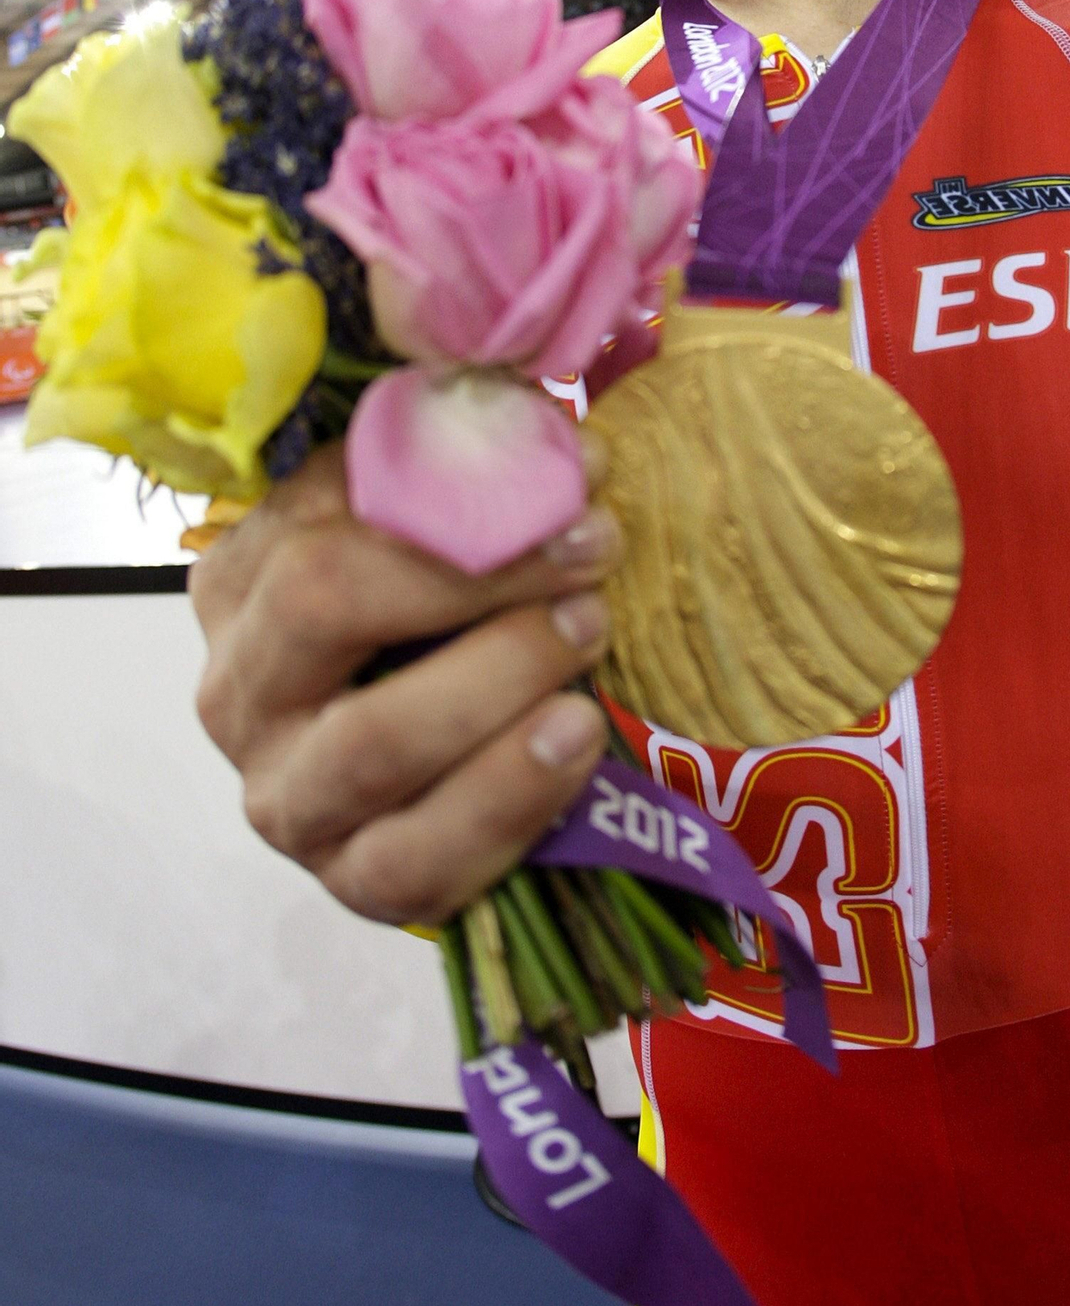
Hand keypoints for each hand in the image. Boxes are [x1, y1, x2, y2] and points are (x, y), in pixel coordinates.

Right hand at [191, 435, 617, 926]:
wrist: (455, 775)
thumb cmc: (443, 629)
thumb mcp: (437, 546)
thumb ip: (464, 480)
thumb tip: (546, 421)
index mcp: (243, 584)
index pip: (323, 512)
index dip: (455, 484)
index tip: (580, 471)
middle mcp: (239, 692)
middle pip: (325, 605)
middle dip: (472, 570)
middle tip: (593, 549)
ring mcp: (287, 799)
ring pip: (373, 742)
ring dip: (497, 676)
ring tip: (592, 630)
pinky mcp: (348, 884)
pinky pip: (417, 857)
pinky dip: (508, 795)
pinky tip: (578, 735)